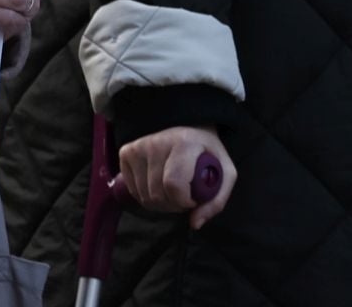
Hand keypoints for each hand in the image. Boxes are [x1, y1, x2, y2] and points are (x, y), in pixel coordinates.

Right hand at [116, 125, 236, 229]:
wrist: (189, 128)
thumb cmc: (208, 154)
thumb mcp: (226, 174)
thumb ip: (216, 201)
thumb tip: (194, 223)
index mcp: (184, 143)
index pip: (173, 185)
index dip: (184, 201)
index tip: (194, 198)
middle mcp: (156, 142)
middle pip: (157, 194)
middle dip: (173, 205)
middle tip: (184, 195)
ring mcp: (138, 147)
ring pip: (144, 196)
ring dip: (160, 203)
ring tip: (172, 190)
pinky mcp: (126, 152)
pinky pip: (132, 190)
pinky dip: (146, 195)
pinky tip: (157, 184)